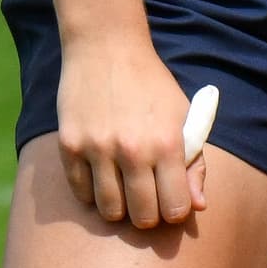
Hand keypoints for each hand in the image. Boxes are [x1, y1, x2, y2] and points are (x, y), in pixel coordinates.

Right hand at [55, 28, 202, 227]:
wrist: (107, 50)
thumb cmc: (153, 88)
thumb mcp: (184, 119)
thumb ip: (195, 164)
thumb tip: (198, 206)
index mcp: (168, 144)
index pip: (176, 207)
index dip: (176, 212)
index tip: (172, 205)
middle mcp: (132, 150)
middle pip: (141, 217)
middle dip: (148, 217)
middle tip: (148, 203)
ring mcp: (97, 149)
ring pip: (108, 210)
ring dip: (119, 209)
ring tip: (125, 193)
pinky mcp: (69, 146)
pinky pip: (80, 193)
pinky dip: (92, 194)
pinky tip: (102, 179)